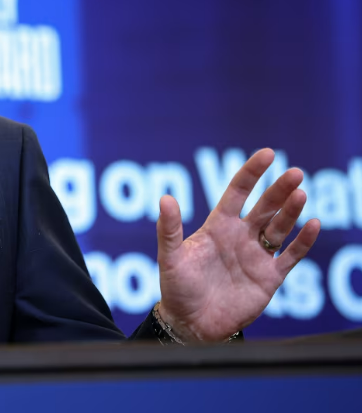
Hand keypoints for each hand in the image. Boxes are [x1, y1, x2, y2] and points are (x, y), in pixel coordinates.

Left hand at [155, 148, 320, 342]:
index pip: (237, 192)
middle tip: (295, 173)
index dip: (252, 173)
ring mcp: (256, 256)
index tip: (267, 154)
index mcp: (217, 226)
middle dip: (279, 190)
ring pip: (279, 227)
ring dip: (290, 212)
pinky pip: (291, 256)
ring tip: (301, 194)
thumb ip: (169, 229)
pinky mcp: (269, 278)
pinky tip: (313, 225)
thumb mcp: (170, 257)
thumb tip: (165, 198)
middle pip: (264, 207)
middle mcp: (239, 237)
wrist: (191, 324)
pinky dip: (303, 242)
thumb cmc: (177, 288)